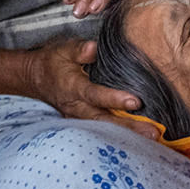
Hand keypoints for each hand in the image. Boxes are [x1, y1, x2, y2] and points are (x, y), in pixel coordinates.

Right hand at [0, 41, 157, 138]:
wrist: (36, 79)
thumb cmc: (53, 62)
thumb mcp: (63, 50)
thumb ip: (79, 50)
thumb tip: (93, 48)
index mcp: (73, 88)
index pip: (95, 95)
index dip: (114, 99)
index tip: (135, 102)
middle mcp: (77, 107)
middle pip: (104, 121)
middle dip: (129, 128)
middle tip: (153, 132)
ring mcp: (80, 118)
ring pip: (105, 130)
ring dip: (128, 136)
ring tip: (153, 139)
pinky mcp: (84, 123)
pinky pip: (103, 132)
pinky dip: (121, 136)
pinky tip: (141, 140)